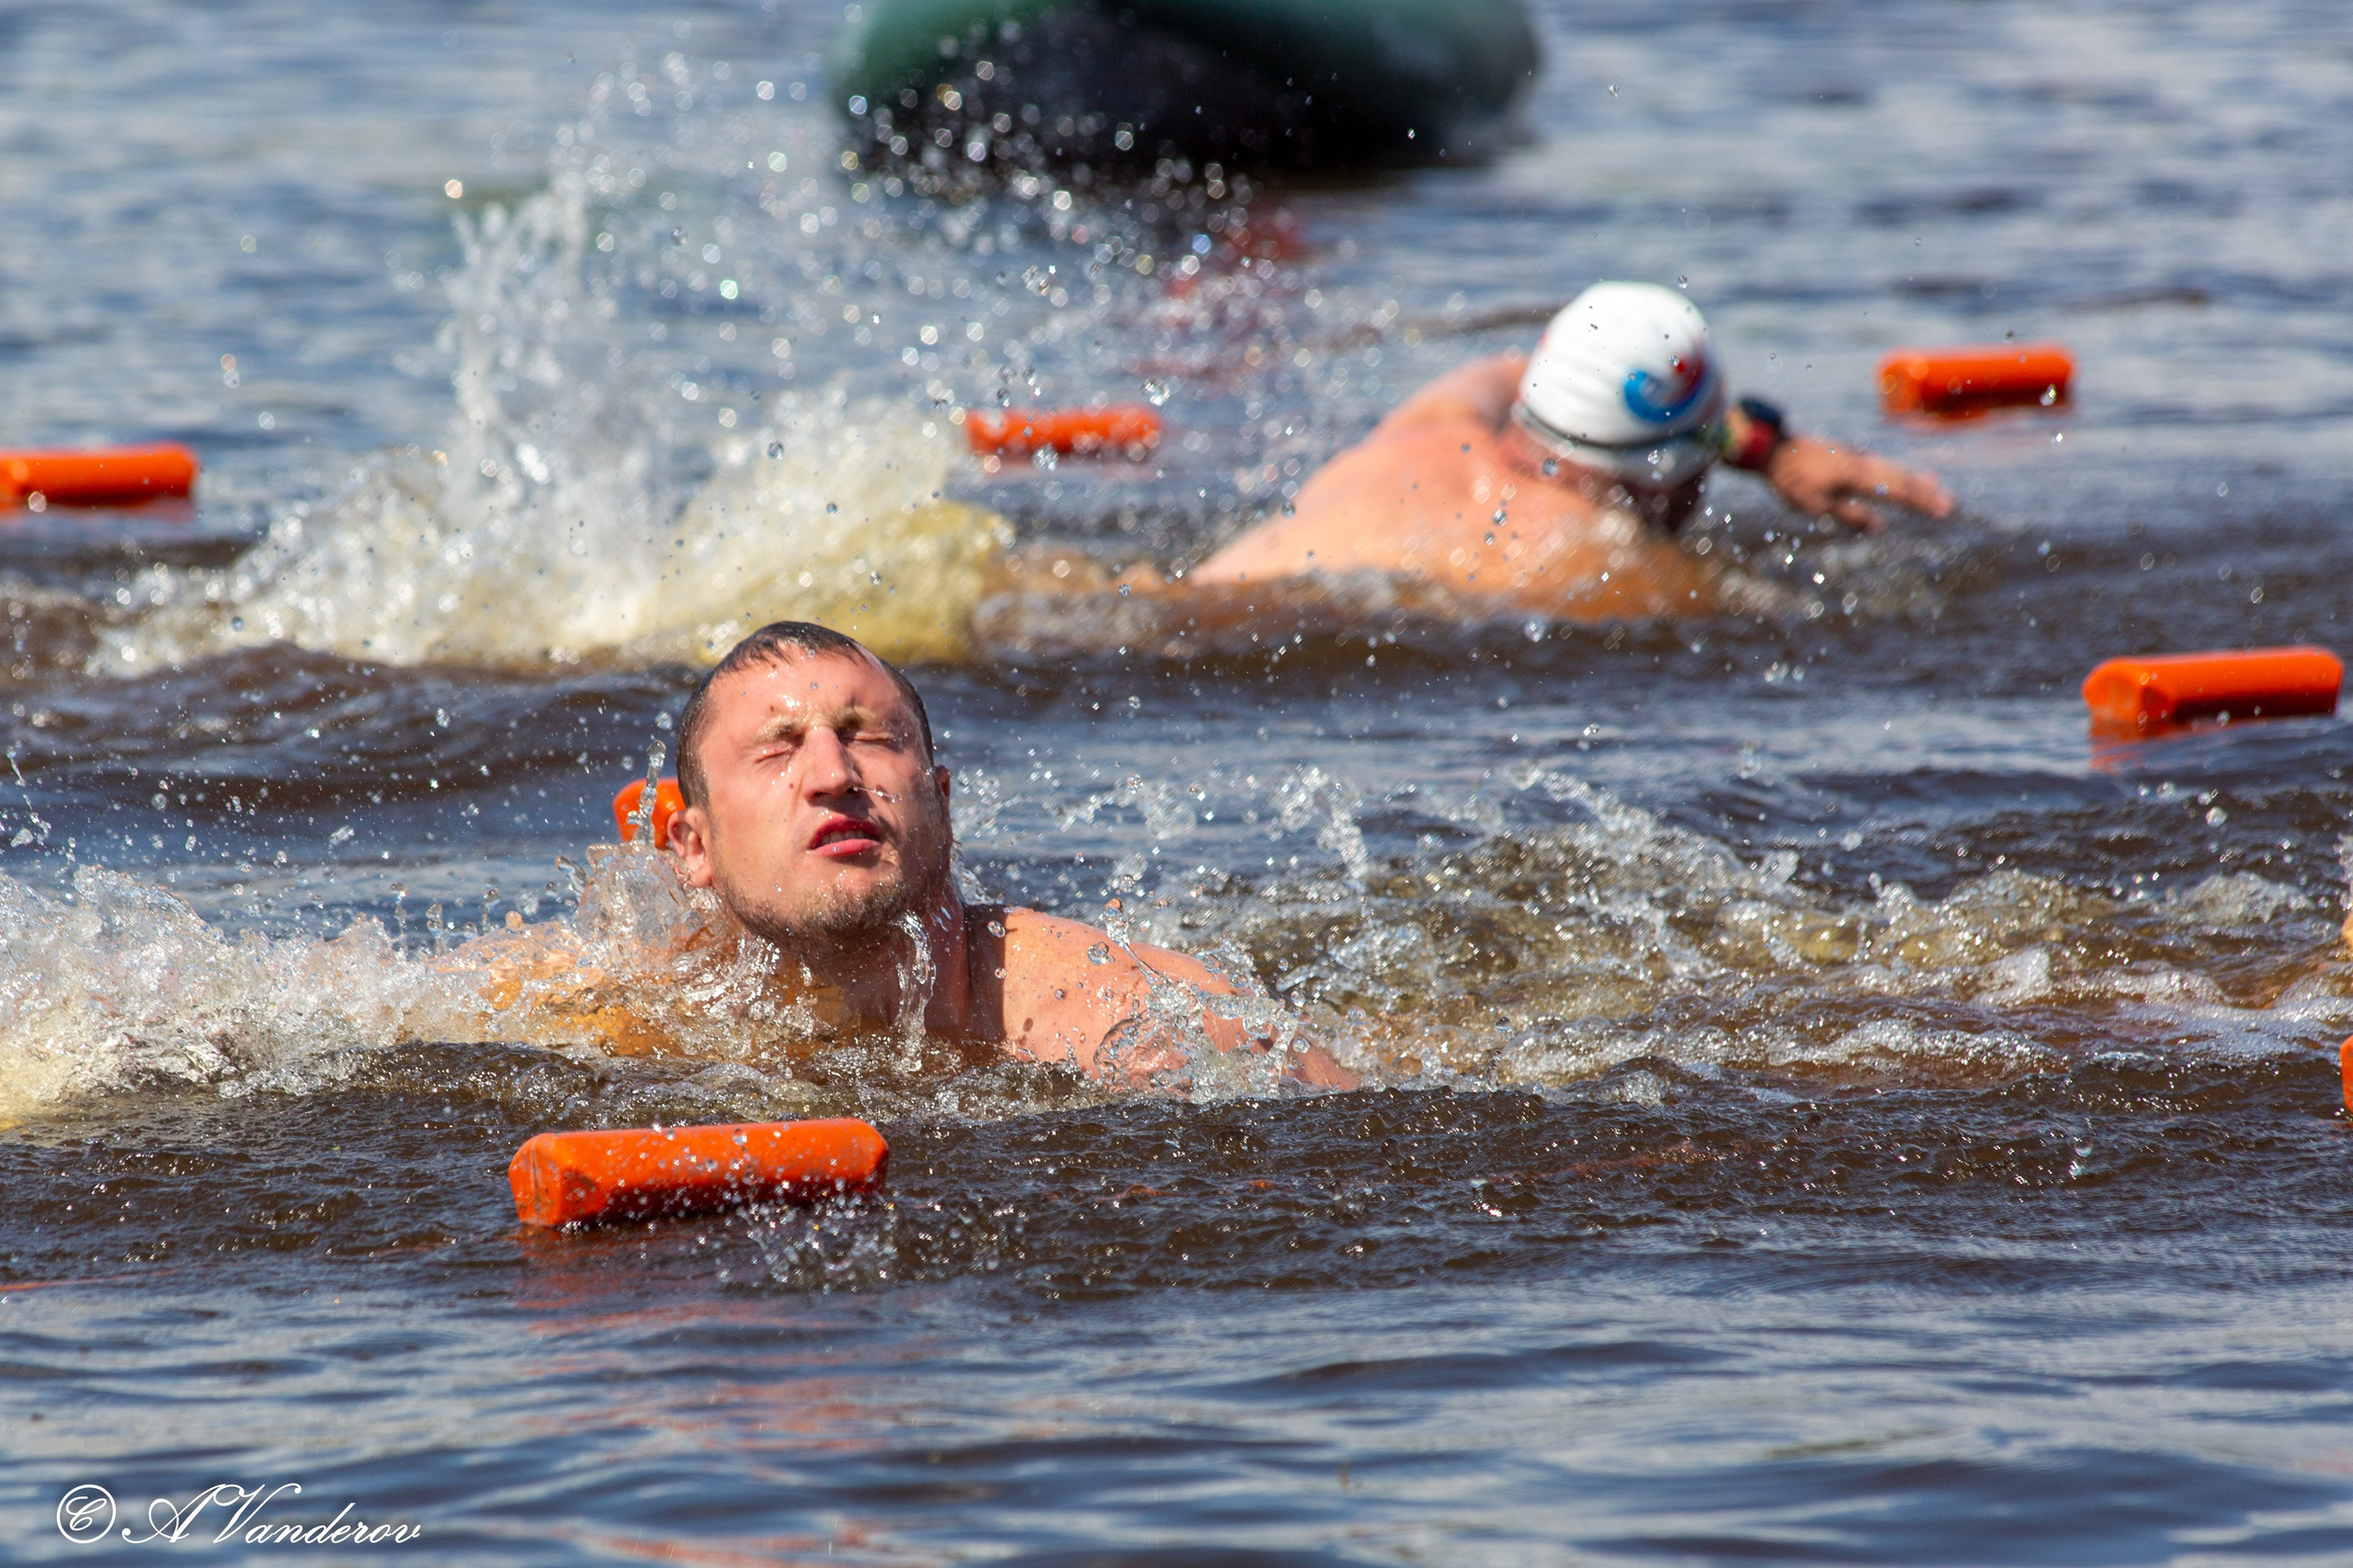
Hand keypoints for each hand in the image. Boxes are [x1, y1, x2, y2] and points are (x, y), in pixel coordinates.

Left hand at [1762, 435, 1952, 531]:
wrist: (1773, 448)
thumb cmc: (1791, 480)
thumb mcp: (1817, 505)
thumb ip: (1850, 514)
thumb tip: (1881, 527)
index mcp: (1857, 477)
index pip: (1897, 491)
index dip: (1921, 502)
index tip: (1942, 510)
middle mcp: (1861, 463)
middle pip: (1899, 478)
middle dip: (1924, 492)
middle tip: (1948, 502)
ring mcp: (1855, 457)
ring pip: (1889, 468)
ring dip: (1912, 478)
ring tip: (1933, 485)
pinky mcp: (1847, 455)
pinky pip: (1877, 464)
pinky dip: (1893, 471)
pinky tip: (1898, 475)